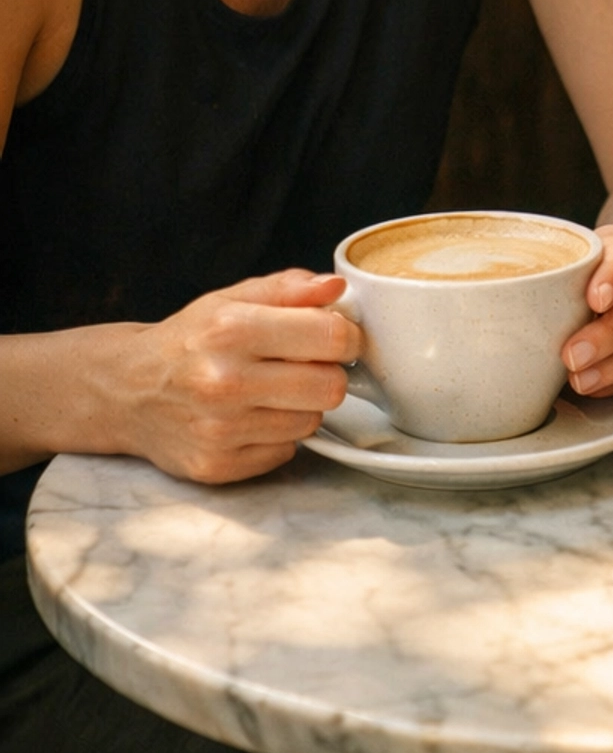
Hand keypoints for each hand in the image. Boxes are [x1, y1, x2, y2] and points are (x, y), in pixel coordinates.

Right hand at [109, 271, 361, 484]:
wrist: (126, 390)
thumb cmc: (187, 341)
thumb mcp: (231, 299)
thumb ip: (289, 288)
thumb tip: (335, 287)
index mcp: (231, 330)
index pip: (330, 337)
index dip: (346, 336)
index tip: (338, 336)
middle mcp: (224, 382)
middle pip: (330, 387)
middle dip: (327, 373)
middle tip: (305, 365)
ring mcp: (220, 430)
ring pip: (311, 422)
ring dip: (301, 406)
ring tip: (271, 391)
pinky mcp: (218, 466)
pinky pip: (285, 452)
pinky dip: (278, 436)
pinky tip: (252, 417)